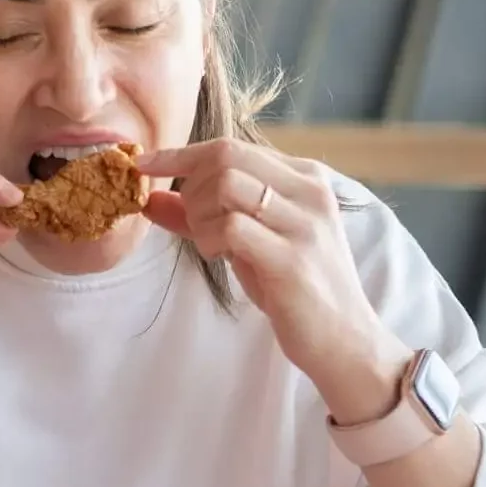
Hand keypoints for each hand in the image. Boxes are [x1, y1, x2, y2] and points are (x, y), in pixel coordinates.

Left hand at [138, 140, 410, 421]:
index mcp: (304, 177)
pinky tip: (217, 256)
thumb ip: (203, 216)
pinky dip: (208, 239)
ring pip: (224, 185)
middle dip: (189, 187)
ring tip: (209, 244)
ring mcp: (304, 223)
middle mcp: (309, 191)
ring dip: (198, 216)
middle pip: (224, 157)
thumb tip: (151, 198)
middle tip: (193, 223)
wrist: (343, 340)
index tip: (142, 163)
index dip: (180, 154)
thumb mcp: (248, 242)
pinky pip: (231, 227)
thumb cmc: (293, 288)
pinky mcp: (292, 259)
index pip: (231, 146)